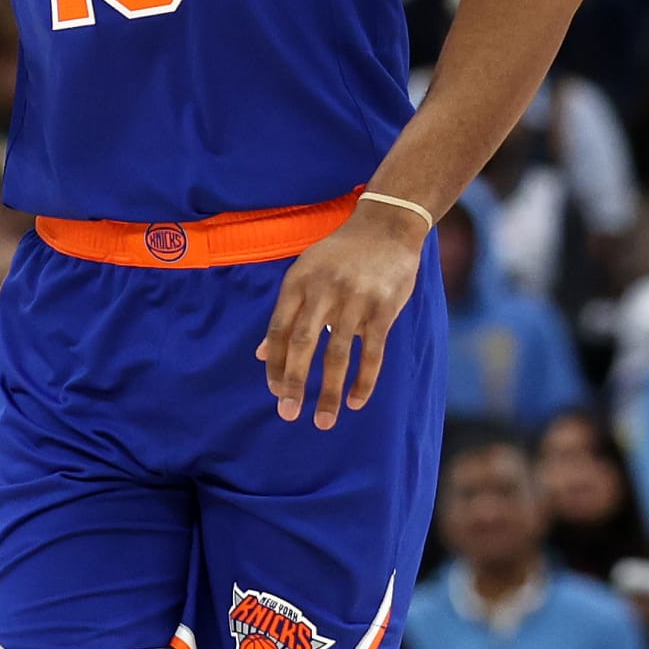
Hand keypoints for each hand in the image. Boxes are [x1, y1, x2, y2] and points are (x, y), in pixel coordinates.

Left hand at [257, 199, 427, 428]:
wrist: (386, 226)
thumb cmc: (340, 255)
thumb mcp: (304, 273)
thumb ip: (285, 313)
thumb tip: (261, 354)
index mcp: (298, 282)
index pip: (279, 331)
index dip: (275, 364)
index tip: (275, 391)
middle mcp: (324, 291)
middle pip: (303, 343)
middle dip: (294, 382)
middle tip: (289, 413)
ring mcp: (355, 299)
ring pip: (338, 354)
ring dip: (330, 392)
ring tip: (324, 421)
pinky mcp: (383, 308)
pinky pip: (372, 352)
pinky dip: (364, 380)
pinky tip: (355, 401)